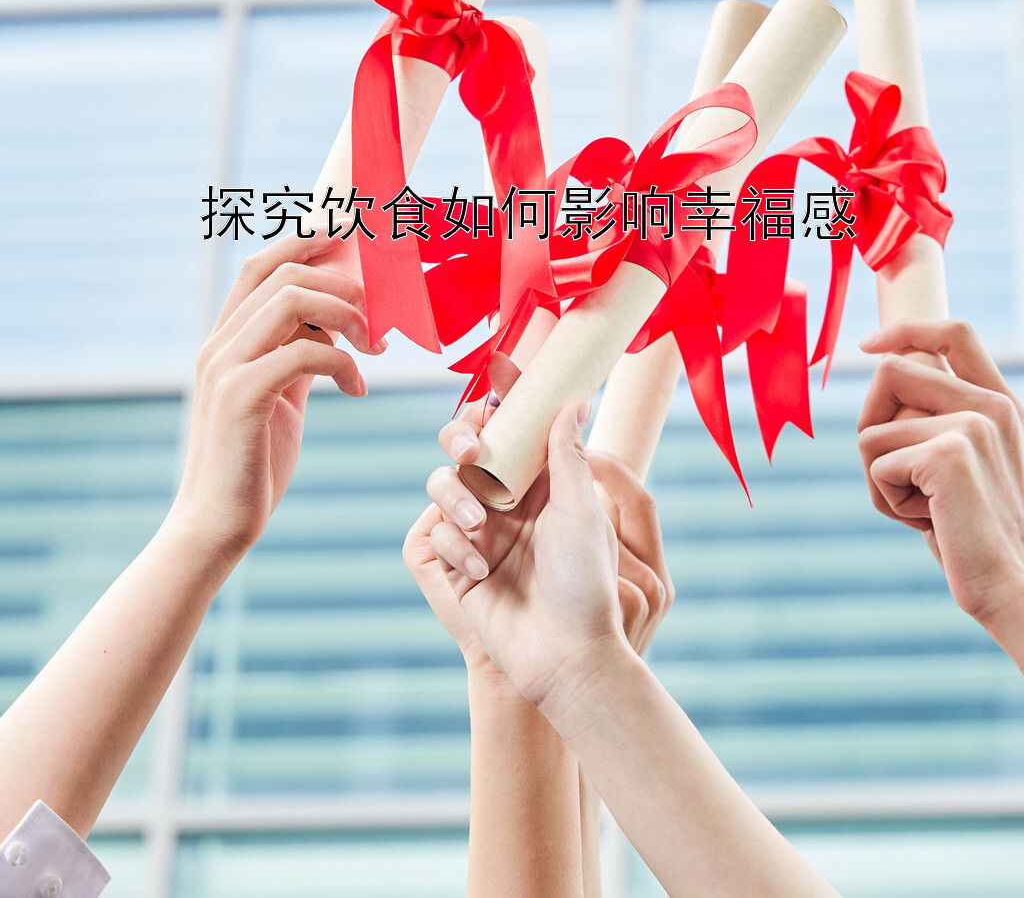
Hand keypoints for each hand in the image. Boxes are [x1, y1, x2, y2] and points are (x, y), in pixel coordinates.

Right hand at [176, 235, 383, 550]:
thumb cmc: (252, 464)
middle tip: (380, 323)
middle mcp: (218, 344)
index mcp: (225, 340)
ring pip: (292, 300)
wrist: (216, 524)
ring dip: (346, 315)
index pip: (262, 265)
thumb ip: (298, 357)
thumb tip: (335, 326)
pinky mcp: (241, 398)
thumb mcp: (280, 397)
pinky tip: (356, 391)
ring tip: (374, 348)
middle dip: (344, 285)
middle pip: (284, 273)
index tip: (354, 241)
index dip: (308, 242)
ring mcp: (224, 368)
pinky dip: (342, 363)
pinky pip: (303, 352)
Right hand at [417, 404, 625, 706]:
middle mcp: (514, 504)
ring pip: (445, 484)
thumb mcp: (580, 512)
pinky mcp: (460, 565)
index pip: (523, 430)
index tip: (499, 366)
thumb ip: (567, 456)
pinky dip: (455, 547)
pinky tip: (479, 573)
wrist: (563, 657)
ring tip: (479, 526)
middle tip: (475, 451)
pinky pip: (438, 535)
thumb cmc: (584, 585)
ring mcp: (484, 533)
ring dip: (456, 498)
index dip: (511, 396)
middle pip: (473, 448)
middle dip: (464, 439)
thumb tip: (573, 400)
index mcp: (549, 486)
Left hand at [856, 320, 1023, 627]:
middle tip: (904, 482)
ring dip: (878, 476)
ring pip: (872, 428)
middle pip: (890, 373)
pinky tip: (928, 521)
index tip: (868, 345)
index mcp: (1001, 402)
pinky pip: (875, 463)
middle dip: (872, 428)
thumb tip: (882, 372)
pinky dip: (885, 499)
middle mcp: (992, 404)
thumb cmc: (973, 534)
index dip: (905, 329)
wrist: (1013, 588)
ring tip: (925, 507)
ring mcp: (973, 424)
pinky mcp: (948, 453)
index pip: (954, 332)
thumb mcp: (961, 466)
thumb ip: (934, 421)